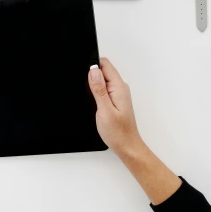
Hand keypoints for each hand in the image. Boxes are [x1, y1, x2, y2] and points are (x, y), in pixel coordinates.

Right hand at [88, 58, 181, 204]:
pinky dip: (97, 91)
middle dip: (92, 74)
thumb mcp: (104, 110)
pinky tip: (94, 102)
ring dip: (94, 84)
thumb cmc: (118, 133)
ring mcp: (118, 93)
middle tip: (86, 89)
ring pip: (103, 79)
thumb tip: (93, 70)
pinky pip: (104, 88)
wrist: (127, 147)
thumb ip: (99, 89)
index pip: (105, 64)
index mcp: (119, 87)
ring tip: (91, 98)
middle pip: (103, 70)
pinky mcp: (115, 100)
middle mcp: (120, 88)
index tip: (83, 71)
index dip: (92, 64)